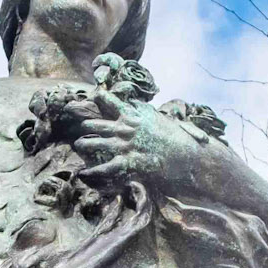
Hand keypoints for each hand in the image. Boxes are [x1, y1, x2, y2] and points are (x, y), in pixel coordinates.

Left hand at [65, 93, 189, 191]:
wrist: (189, 157)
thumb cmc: (179, 139)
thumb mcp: (162, 120)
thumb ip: (146, 113)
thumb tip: (138, 104)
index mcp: (136, 116)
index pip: (113, 103)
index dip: (102, 98)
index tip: (93, 94)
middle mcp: (127, 129)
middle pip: (100, 124)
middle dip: (89, 124)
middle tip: (81, 124)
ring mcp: (126, 146)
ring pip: (97, 143)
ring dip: (86, 144)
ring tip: (78, 145)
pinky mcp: (129, 163)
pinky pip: (106, 168)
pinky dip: (93, 171)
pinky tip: (84, 173)